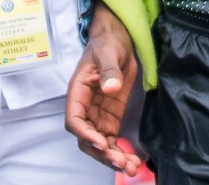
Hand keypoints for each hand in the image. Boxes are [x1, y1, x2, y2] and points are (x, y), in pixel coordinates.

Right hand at [64, 3, 141, 174]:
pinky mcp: (111, 118)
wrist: (118, 40)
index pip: (74, 120)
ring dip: (113, 157)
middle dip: (102, 153)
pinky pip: (112, 140)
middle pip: (87, 138)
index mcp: (78, 92)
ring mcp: (98, 115)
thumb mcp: (108, 53)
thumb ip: (109, 70)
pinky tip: (134, 160)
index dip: (85, 133)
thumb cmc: (107, 44)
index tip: (101, 142)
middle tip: (122, 162)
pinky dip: (120, 151)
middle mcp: (86, 108)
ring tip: (131, 168)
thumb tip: (110, 87)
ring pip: (100, 144)